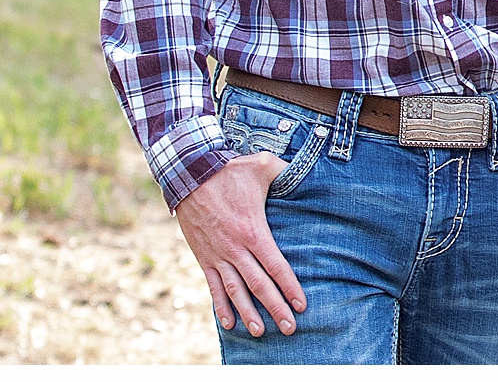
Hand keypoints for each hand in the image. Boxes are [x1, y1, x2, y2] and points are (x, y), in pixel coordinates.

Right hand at [175, 154, 307, 339]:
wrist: (191, 175)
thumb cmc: (230, 170)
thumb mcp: (262, 166)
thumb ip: (285, 171)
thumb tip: (306, 169)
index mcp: (253, 230)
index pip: (276, 265)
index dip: (289, 286)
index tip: (301, 304)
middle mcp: (236, 248)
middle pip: (259, 285)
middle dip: (276, 307)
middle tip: (289, 327)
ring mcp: (219, 255)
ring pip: (236, 291)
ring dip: (248, 313)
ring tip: (260, 332)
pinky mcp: (204, 257)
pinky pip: (213, 287)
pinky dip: (220, 306)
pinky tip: (228, 323)